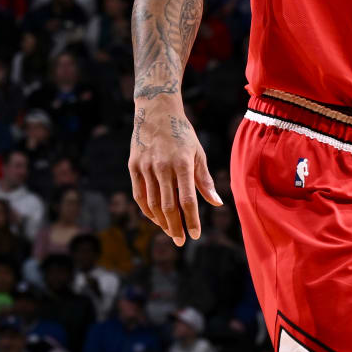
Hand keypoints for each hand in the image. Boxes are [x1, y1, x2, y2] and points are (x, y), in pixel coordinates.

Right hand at [128, 96, 221, 246]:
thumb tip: (217, 203)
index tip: (195, 235)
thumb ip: (204, 180)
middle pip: (168, 206)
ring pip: (152, 203)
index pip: (187, 199)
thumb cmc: (182, 133)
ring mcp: (145, 166)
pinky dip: (147, 210)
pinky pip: (139, 194)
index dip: (191, 220)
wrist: (156, 110)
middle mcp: (162, 166)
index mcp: (182, 163)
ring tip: (170, 232)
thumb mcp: (198, 153)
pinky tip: (156, 218)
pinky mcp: (133, 166)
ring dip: (161, 221)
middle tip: (181, 241)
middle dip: (175, 227)